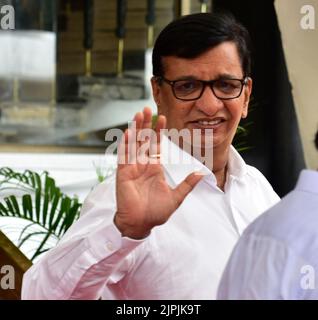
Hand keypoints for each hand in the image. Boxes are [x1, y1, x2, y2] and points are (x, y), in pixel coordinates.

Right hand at [114, 107, 202, 238]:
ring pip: (134, 144)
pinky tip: (128, 132)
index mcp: (154, 168)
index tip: (162, 118)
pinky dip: (125, 144)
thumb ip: (187, 184)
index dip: (158, 132)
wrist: (141, 224)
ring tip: (138, 114)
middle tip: (148, 108)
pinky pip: (124, 156)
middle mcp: (143, 165)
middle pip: (144, 140)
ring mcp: (132, 168)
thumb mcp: (176, 197)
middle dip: (146, 124)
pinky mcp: (123, 174)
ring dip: (136, 129)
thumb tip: (202, 174)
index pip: (156, 145)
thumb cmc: (156, 212)